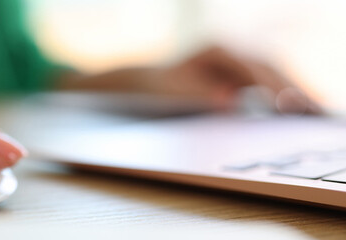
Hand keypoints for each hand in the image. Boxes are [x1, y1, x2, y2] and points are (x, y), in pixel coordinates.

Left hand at [163, 46, 319, 112]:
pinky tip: (299, 110)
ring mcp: (243, 56)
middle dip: (291, 88)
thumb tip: (230, 99)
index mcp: (220, 48)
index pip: (254, 65)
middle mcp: (235, 46)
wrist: (159, 80)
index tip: (287, 102)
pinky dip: (284, 93)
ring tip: (312, 113)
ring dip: (293, 90)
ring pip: (275, 71)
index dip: (273, 84)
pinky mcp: (246, 69)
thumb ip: (204, 92)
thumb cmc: (168, 85)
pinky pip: (270, 79)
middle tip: (309, 110)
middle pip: (271, 65)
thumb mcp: (180, 88)